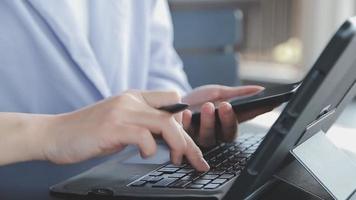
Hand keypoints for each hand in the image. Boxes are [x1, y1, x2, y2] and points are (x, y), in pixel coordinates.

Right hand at [40, 90, 208, 170]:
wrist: (54, 134)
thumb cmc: (88, 131)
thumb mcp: (119, 121)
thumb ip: (141, 123)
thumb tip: (165, 138)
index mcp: (134, 96)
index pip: (171, 99)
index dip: (184, 119)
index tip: (189, 140)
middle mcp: (130, 100)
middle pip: (173, 115)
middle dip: (189, 140)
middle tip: (197, 159)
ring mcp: (121, 111)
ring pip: (165, 123)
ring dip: (178, 145)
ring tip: (179, 159)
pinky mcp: (112, 126)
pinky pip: (143, 135)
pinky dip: (151, 148)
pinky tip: (145, 155)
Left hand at [182, 85, 272, 146]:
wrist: (178, 101)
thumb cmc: (201, 98)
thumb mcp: (220, 92)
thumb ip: (240, 93)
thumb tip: (261, 89)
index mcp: (230, 123)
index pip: (247, 120)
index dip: (255, 114)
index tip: (262, 104)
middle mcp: (218, 133)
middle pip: (228, 133)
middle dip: (228, 119)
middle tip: (226, 105)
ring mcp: (202, 136)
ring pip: (208, 136)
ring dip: (208, 121)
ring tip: (208, 106)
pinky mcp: (186, 137)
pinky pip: (188, 132)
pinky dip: (188, 122)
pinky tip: (188, 112)